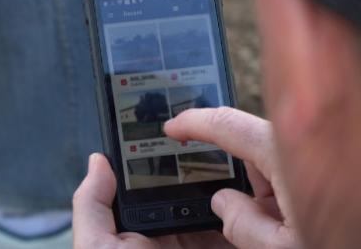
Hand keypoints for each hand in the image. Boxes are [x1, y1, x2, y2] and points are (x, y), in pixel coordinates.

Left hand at [73, 107, 299, 247]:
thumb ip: (92, 204)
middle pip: (209, 191)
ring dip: (247, 190)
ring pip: (235, 210)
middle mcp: (185, 233)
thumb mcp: (97, 246)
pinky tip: (268, 199)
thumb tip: (99, 160)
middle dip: (223, 167)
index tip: (196, 124)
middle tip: (238, 139)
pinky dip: (260, 220)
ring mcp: (212, 245)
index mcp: (151, 225)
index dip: (182, 155)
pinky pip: (250, 235)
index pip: (170, 182)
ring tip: (258, 162)